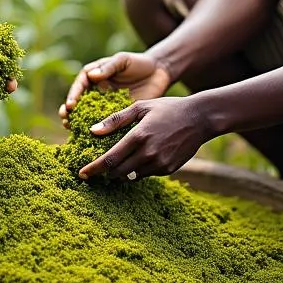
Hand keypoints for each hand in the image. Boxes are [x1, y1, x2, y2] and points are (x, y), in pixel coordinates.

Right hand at [59, 51, 170, 126]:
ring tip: (72, 130)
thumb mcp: (123, 60)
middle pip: (78, 103)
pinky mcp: (116, 115)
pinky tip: (92, 139)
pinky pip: (105, 124)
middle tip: (66, 120)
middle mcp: (96, 91)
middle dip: (69, 112)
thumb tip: (92, 75)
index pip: (79, 85)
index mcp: (94, 76)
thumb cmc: (138, 63)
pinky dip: (98, 131)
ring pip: (87, 115)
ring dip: (78, 123)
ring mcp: (105, 104)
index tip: (71, 105)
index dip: (73, 95)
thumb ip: (108, 67)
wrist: (158, 74)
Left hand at [78, 95, 215, 181]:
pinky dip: (139, 168)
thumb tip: (93, 131)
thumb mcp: (140, 107)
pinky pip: (146, 174)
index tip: (82, 174)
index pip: (110, 159)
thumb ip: (115, 120)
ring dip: (122, 171)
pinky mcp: (168, 169)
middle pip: (118, 172)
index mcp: (138, 136)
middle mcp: (148, 153)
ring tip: (119, 162)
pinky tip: (141, 157)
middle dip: (106, 172)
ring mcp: (160, 163)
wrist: (199, 118)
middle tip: (98, 169)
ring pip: (132, 175)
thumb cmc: (167, 109)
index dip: (94, 169)